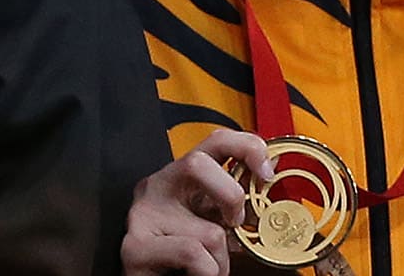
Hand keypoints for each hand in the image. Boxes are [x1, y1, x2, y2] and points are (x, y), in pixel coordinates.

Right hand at [122, 129, 273, 275]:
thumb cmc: (183, 257)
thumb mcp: (211, 221)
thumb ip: (232, 204)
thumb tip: (265, 187)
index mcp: (179, 176)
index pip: (213, 141)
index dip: (247, 147)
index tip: (266, 172)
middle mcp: (157, 186)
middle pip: (197, 163)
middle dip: (230, 197)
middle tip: (234, 225)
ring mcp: (144, 215)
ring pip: (209, 231)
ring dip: (221, 260)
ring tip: (208, 266)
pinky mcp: (136, 246)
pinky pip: (194, 254)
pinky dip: (208, 271)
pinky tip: (194, 273)